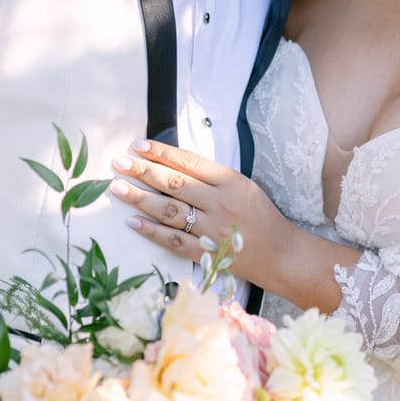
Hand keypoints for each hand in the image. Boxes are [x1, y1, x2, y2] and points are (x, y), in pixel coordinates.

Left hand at [107, 139, 289, 286]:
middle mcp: (220, 204)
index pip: (189, 162)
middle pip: (175, 183)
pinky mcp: (207, 254)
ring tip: (118, 188)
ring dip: (140, 199)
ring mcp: (212, 230)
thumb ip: (212, 176)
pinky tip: (133, 222)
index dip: (161, 152)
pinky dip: (152, 231)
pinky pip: (174, 241)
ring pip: (170, 211)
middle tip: (120, 163)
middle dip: (143, 171)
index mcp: (230, 182)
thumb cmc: (261, 216)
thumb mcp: (243, 185)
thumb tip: (172, 164)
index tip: (138, 146)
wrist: (281, 254)